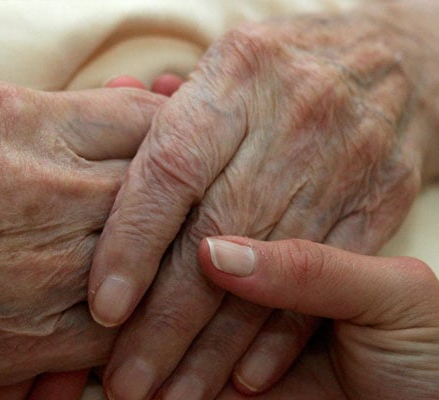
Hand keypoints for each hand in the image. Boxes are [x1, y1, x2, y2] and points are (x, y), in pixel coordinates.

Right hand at [0, 82, 164, 397]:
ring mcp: (41, 261)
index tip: (191, 155)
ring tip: (195, 259)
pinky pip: (119, 321)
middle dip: (193, 195)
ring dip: (181, 256)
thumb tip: (119, 99)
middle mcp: (41, 184)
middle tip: (211, 203)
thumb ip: (47, 117)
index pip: (148, 121)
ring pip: (156, 254)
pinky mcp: (28, 334)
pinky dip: (143, 313)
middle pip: (166, 185)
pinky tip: (146, 306)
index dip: (180, 139)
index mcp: (17, 119)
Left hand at [89, 2, 438, 397]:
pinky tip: (241, 378)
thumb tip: (102, 175)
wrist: (386, 56)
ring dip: (217, 348)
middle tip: (128, 382)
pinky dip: (282, 335)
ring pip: (273, 271)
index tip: (104, 309)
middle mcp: (293, 117)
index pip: (169, 172)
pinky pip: (327, 279)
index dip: (132, 244)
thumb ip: (166, 122)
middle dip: (168, 321)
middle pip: (216, 234)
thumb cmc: (275, 70)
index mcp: (237, 76)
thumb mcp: (219, 71)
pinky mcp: (382, 197)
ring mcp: (345, 159)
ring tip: (172, 395)